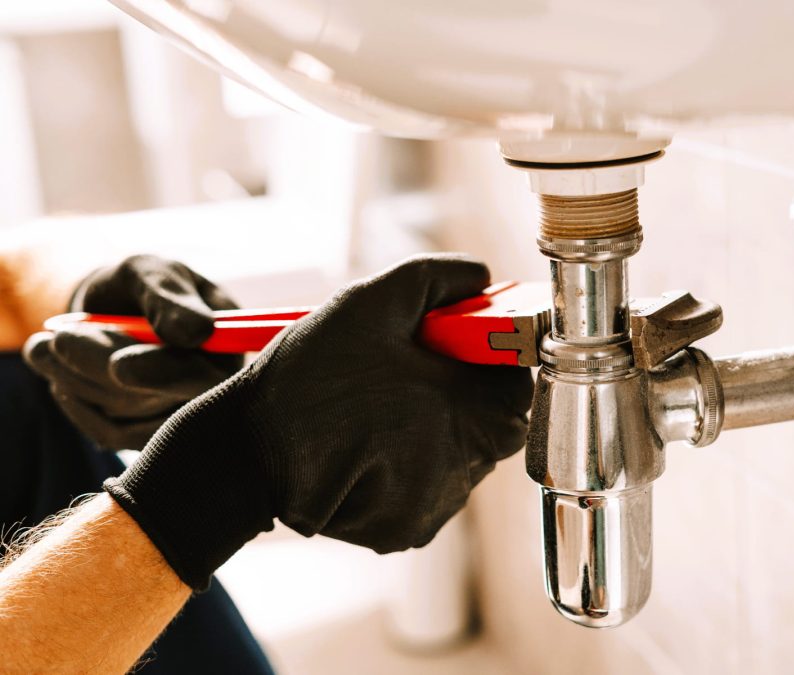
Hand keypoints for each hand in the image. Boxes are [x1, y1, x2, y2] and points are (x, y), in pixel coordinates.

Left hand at [23, 255, 242, 449]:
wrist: (118, 308)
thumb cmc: (143, 286)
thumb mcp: (153, 273)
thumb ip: (170, 298)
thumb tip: (196, 332)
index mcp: (230, 348)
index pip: (206, 374)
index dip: (162, 374)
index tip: (119, 364)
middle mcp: (215, 391)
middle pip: (162, 400)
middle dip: (102, 369)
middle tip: (56, 339)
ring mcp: (181, 418)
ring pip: (126, 411)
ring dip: (75, 376)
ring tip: (42, 343)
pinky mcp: (148, 436)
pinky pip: (109, 433)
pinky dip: (74, 400)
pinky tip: (55, 370)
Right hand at [103, 255, 533, 589]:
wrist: (243, 453)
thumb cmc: (307, 376)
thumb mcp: (370, 304)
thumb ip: (437, 279)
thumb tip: (481, 276)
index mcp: (466, 409)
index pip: (521, 381)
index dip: (496, 357)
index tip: (464, 345)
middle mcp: (462, 466)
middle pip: (496, 422)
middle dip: (465, 393)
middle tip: (416, 374)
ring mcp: (436, 505)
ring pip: (463, 455)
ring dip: (439, 429)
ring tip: (380, 409)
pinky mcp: (408, 531)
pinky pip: (432, 489)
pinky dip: (413, 465)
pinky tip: (370, 445)